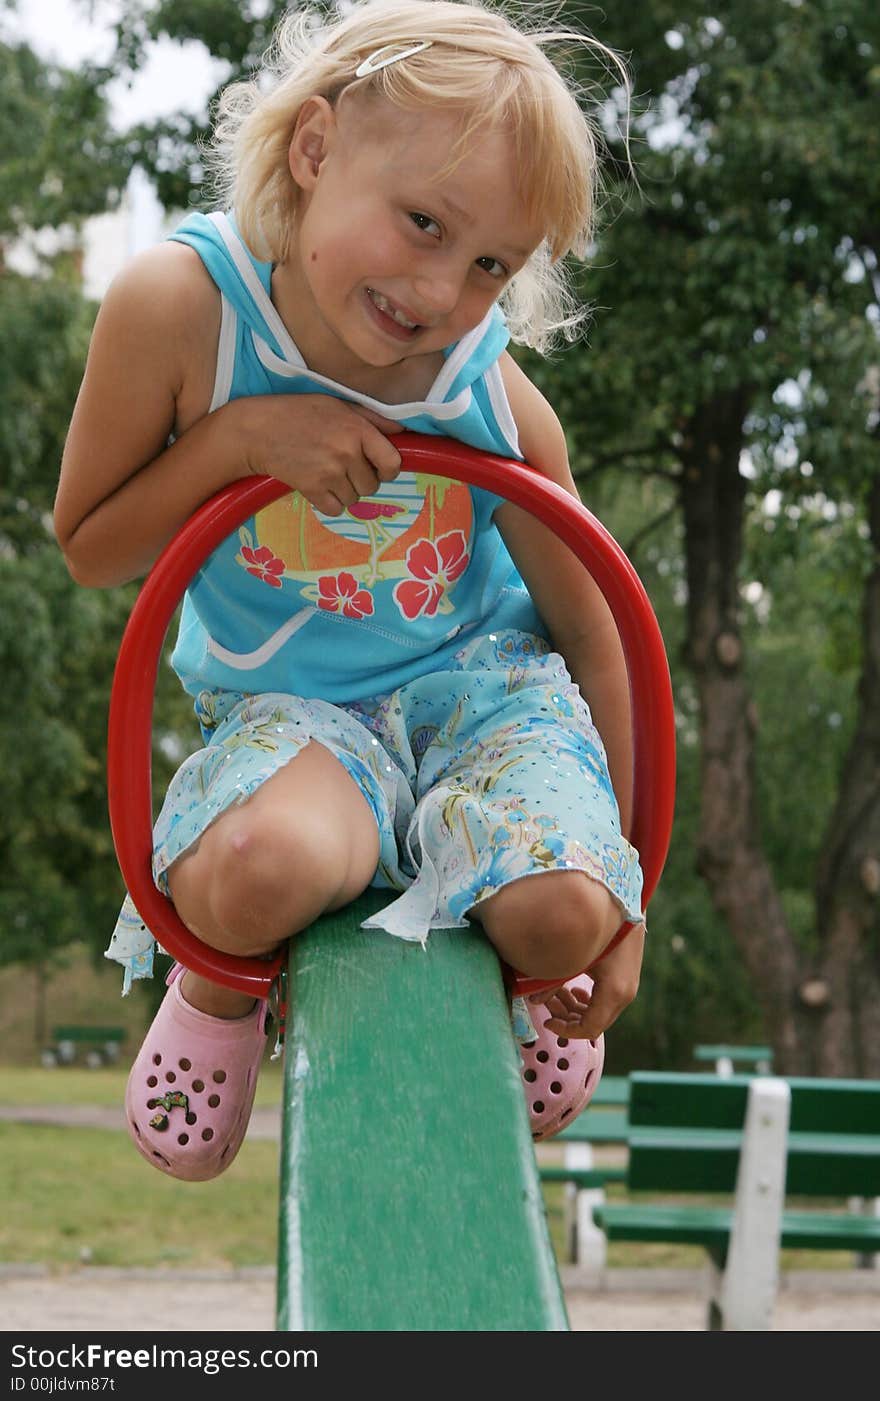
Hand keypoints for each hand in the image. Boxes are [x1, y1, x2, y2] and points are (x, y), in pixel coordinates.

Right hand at [240, 394, 401, 516]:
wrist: (257, 430)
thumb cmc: (299, 413)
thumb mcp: (338, 405)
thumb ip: (372, 419)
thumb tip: (402, 431)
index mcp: (358, 429)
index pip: (392, 463)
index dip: (388, 470)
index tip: (379, 468)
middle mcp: (347, 452)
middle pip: (372, 486)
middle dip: (361, 480)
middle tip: (341, 466)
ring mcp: (329, 472)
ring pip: (354, 499)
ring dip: (344, 492)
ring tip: (326, 473)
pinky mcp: (312, 489)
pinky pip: (335, 509)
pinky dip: (329, 502)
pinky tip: (318, 486)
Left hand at [527, 922, 644, 1040]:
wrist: (624, 902)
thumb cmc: (597, 928)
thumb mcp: (573, 956)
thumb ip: (553, 981)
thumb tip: (532, 1000)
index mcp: (614, 993)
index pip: (589, 1029)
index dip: (566, 1031)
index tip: (548, 1021)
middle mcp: (625, 994)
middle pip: (596, 1024)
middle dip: (570, 1020)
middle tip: (549, 1008)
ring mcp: (629, 986)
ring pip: (602, 1013)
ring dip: (578, 1010)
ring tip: (558, 995)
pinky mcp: (627, 977)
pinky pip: (607, 1001)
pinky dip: (589, 1001)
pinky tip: (575, 988)